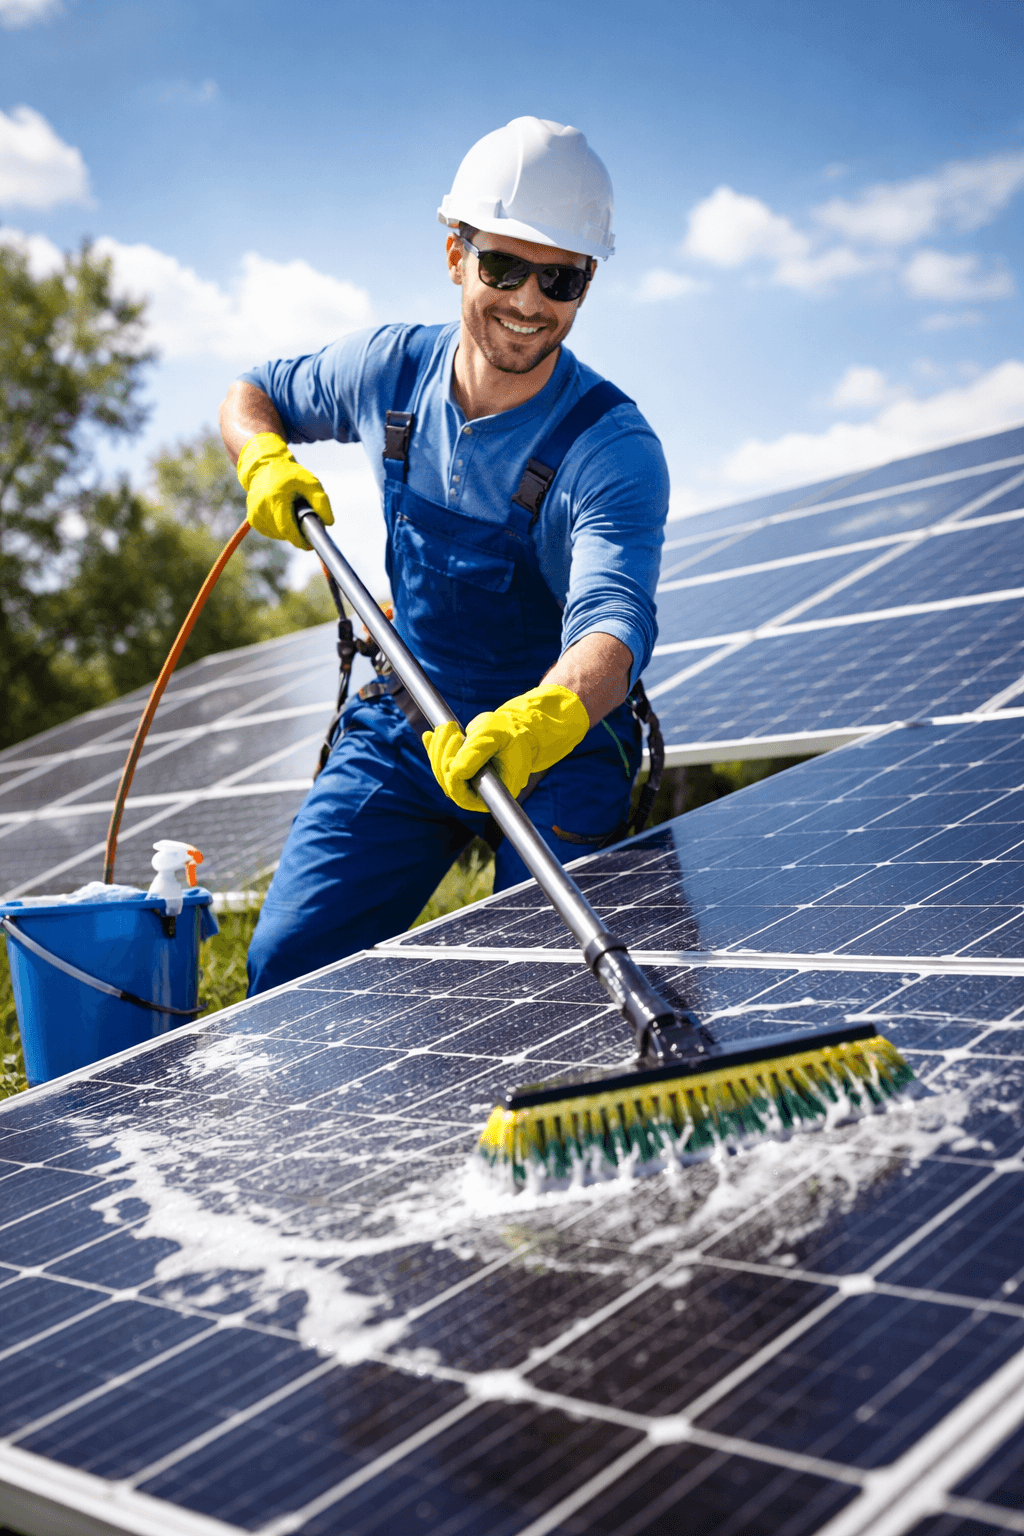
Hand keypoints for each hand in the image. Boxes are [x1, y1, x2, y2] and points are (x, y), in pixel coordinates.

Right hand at [236, 432, 333, 549]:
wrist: (264, 468)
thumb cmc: (289, 475)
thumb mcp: (310, 482)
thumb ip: (321, 500)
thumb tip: (329, 522)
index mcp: (275, 498)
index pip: (287, 529)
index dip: (300, 540)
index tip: (310, 545)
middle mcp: (261, 507)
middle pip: (283, 533)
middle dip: (297, 534)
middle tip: (306, 524)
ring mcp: (255, 514)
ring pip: (277, 534)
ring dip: (288, 531)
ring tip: (292, 513)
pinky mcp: (253, 519)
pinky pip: (271, 532)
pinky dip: (279, 529)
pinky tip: (282, 515)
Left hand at [423, 684, 589, 812]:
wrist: (518, 728)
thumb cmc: (512, 732)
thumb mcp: (495, 738)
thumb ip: (476, 754)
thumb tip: (454, 771)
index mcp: (495, 791)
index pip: (463, 796)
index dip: (452, 775)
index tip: (456, 742)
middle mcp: (480, 792)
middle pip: (449, 784)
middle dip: (444, 754)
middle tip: (450, 728)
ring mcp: (470, 783)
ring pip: (443, 773)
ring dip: (439, 748)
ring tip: (448, 726)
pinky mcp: (463, 770)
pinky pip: (442, 764)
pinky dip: (435, 748)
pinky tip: (429, 736)